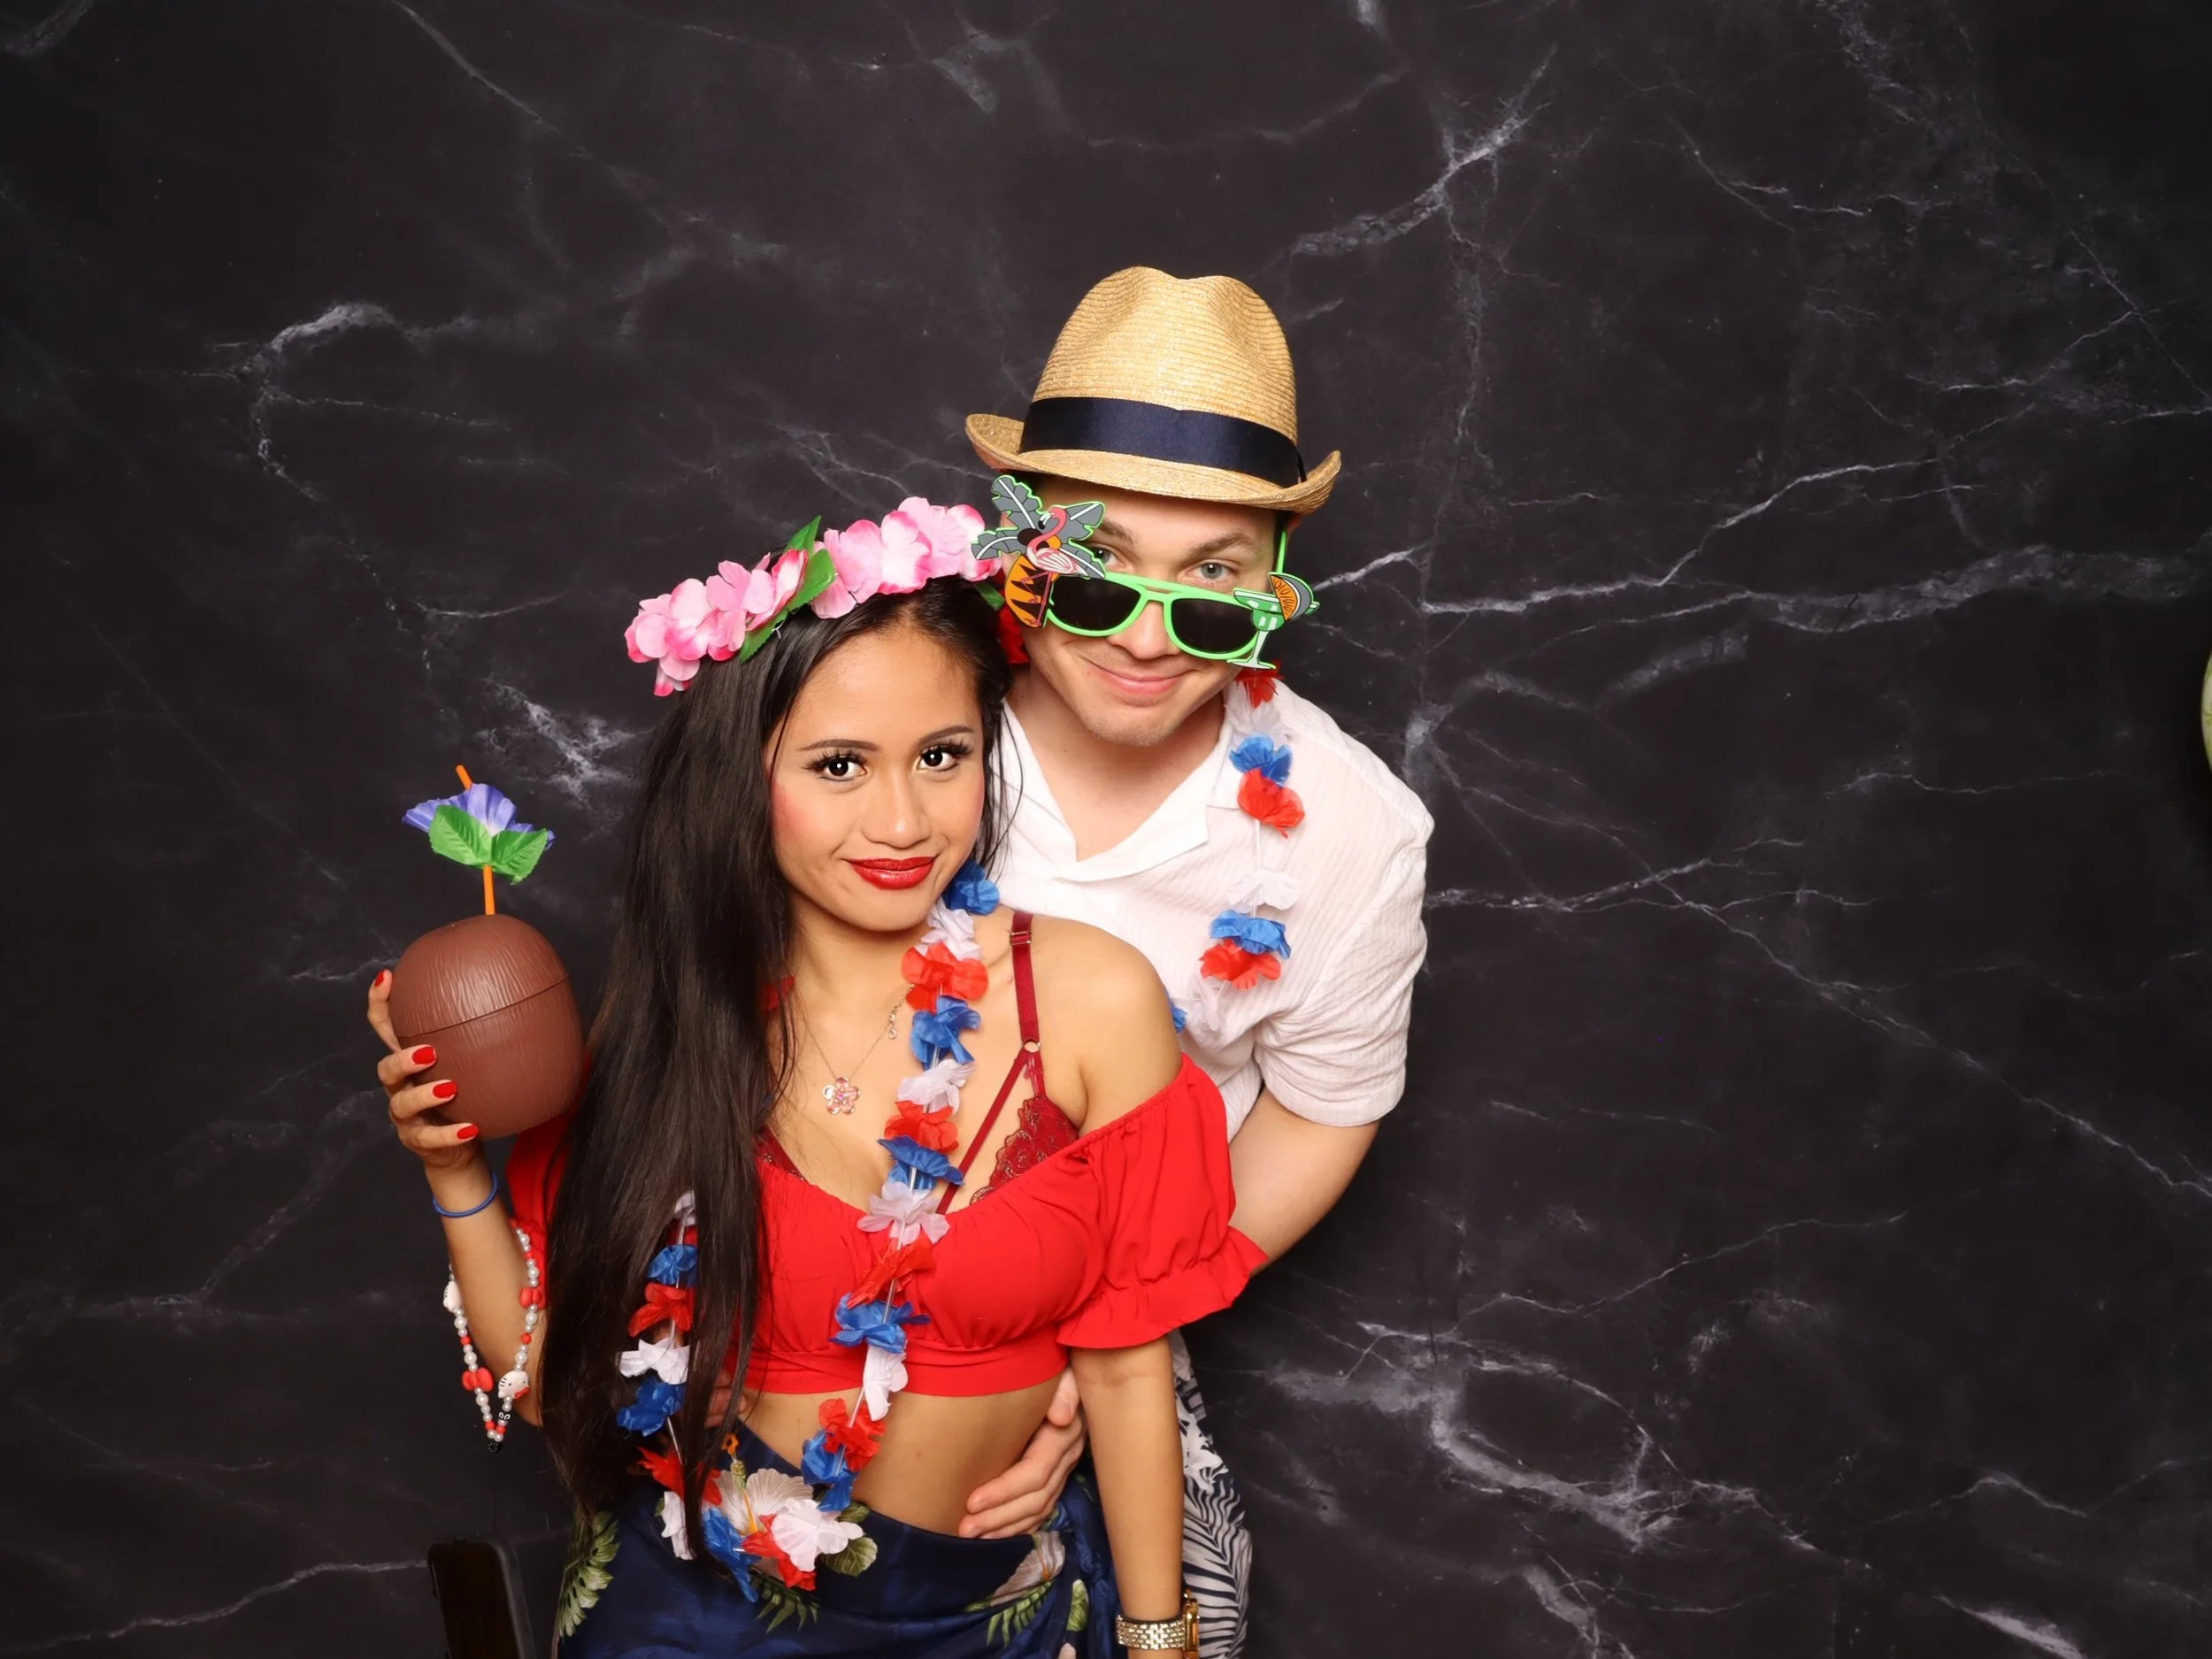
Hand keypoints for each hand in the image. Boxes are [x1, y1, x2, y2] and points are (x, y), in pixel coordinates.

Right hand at [368, 968, 480, 1170]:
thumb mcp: (474, 1062)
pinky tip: (470, 1128)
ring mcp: (407, 1116)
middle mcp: (401, 1086)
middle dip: (401, 1058)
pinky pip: (430, 1139)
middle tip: (429, 1051)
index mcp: (410, 1058)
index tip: (388, 976)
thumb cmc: (469, 1095)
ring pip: (401, 1104)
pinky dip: (449, 1134)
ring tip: (450, 1087)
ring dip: (423, 1095)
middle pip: (385, 1068)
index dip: (380, 1002)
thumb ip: (488, 1033)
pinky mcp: (419, 1142)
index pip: (386, 1027)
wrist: (460, 1148)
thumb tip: (534, 993)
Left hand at [959, 1369, 1085, 1537]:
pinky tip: (997, 1534)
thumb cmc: (1063, 1365)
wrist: (1084, 1368)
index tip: (971, 1502)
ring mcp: (1065, 1468)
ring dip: (1006, 1527)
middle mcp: (1067, 1457)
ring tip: (973, 1537)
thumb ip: (1065, 1390)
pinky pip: (1042, 1508)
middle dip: (999, 1517)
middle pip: (1035, 1499)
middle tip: (964, 1529)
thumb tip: (1061, 1418)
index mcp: (1064, 1435)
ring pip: (1038, 1509)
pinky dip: (1020, 1526)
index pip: (1034, 1472)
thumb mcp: (1068, 1370)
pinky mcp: (1059, 1473)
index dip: (1004, 1491)